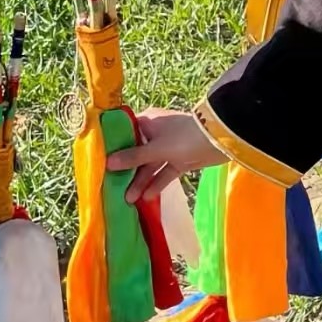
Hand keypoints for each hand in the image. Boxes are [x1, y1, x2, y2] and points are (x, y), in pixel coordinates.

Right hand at [105, 108, 224, 202]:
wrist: (221, 140)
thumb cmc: (185, 137)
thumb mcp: (157, 148)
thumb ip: (134, 157)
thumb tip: (108, 162)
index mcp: (148, 122)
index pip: (125, 134)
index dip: (113, 148)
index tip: (99, 162)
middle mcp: (156, 134)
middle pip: (136, 153)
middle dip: (126, 171)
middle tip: (112, 188)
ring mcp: (169, 148)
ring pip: (150, 166)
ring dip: (141, 181)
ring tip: (128, 199)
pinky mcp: (181, 160)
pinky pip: (165, 173)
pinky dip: (157, 184)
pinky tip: (146, 197)